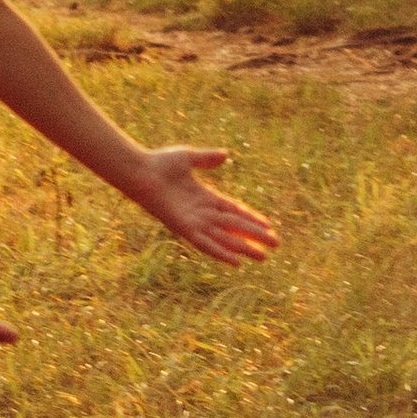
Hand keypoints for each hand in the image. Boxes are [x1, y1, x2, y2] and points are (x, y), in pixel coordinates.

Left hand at [135, 146, 278, 267]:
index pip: (234, 212)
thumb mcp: (189, 158)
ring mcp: (194, 222)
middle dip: (255, 236)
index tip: (268, 226)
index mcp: (205, 197)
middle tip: (276, 245)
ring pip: (225, 239)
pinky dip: (222, 253)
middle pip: (235, 227)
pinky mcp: (184, 228)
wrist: (140, 171)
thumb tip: (225, 155)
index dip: (251, 219)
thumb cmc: (159, 163)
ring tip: (264, 257)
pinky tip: (237, 262)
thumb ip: (207, 158)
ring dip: (244, 248)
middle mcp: (202, 213)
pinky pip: (207, 244)